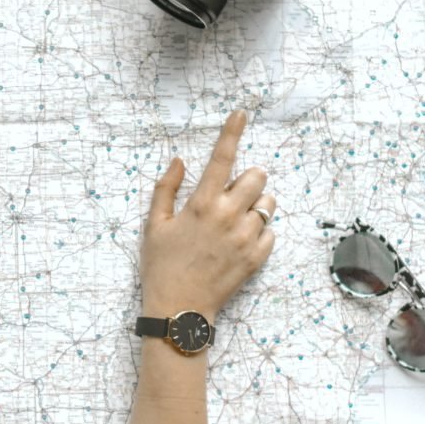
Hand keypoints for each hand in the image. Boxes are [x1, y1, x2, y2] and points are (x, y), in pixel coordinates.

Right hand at [140, 110, 274, 322]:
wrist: (179, 310)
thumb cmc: (161, 266)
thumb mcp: (154, 225)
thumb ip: (166, 189)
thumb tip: (180, 161)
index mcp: (201, 204)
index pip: (222, 158)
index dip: (232, 131)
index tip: (242, 113)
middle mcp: (227, 216)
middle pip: (257, 177)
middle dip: (248, 179)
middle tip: (232, 194)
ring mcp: (245, 238)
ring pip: (268, 204)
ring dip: (256, 205)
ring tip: (236, 221)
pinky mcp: (256, 258)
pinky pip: (270, 233)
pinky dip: (259, 233)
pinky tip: (239, 243)